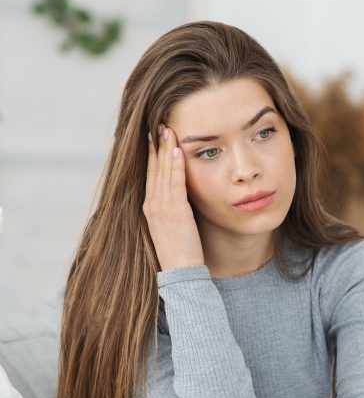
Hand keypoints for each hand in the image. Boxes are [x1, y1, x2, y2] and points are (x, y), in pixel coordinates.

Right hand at [143, 125, 204, 271]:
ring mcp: (161, 208)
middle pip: (154, 169)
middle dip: (156, 146)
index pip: (150, 175)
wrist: (180, 273)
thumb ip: (172, 211)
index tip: (152, 137)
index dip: (151, 155)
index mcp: (149, 208)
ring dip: (165, 149)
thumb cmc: (181, 252)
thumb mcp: (172, 227)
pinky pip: (175, 183)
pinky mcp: (175, 212)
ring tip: (167, 129)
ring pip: (162, 172)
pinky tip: (177, 151)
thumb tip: (180, 199)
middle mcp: (151, 205)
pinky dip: (175, 166)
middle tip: (159, 124)